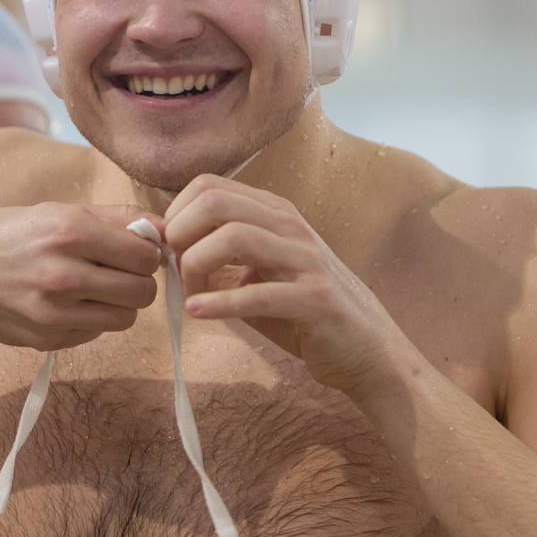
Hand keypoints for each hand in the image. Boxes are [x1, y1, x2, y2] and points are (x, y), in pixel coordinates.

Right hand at [0, 202, 162, 350]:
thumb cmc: (11, 236)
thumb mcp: (58, 211)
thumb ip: (118, 218)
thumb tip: (167, 229)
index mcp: (69, 232)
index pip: (145, 255)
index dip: (147, 253)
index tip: (133, 250)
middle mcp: (63, 274)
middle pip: (142, 291)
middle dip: (138, 281)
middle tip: (119, 272)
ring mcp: (54, 312)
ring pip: (126, 318)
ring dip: (120, 303)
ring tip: (97, 288)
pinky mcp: (48, 339)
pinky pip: (98, 332)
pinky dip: (94, 319)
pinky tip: (70, 303)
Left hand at [163, 176, 411, 395]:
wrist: (368, 350)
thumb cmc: (303, 313)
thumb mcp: (261, 272)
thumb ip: (222, 256)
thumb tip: (168, 248)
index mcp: (276, 213)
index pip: (209, 186)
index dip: (176, 214)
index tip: (168, 248)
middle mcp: (291, 227)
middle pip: (216, 202)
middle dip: (181, 233)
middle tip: (174, 267)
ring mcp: (306, 261)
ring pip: (234, 237)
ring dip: (196, 265)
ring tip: (188, 293)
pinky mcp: (315, 300)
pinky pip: (257, 295)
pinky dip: (219, 303)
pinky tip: (197, 312)